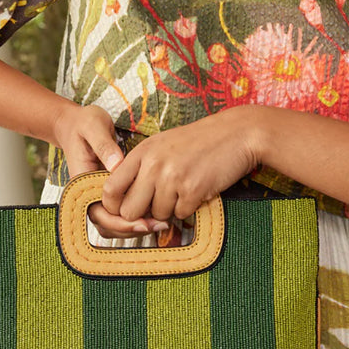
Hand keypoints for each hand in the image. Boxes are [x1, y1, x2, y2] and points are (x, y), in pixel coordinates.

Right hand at [52, 103, 169, 238]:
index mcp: (82, 182)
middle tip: (159, 225)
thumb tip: (117, 166)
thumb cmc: (84, 123)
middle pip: (108, 225)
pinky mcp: (109, 194)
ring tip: (160, 223)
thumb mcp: (93, 126)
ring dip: (135, 228)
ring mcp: (98, 196)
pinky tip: (155, 214)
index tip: (143, 222)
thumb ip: (104, 145)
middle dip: (132, 229)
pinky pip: (120, 214)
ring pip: (114, 224)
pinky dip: (136, 219)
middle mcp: (88, 194)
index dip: (121, 222)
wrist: (76, 124)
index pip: (99, 213)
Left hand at [101, 107, 260, 222]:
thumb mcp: (163, 145)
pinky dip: (189, 208)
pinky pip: (181, 214)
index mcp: (142, 152)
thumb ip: (142, 167)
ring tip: (184, 189)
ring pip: (158, 215)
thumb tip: (126, 201)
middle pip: (130, 211)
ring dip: (171, 210)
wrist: (238, 133)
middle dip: (143, 215)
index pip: (110, 188)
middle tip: (158, 207)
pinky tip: (199, 189)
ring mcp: (172, 177)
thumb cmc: (200, 141)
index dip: (114, 206)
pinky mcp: (192, 190)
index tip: (125, 209)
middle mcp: (153, 164)